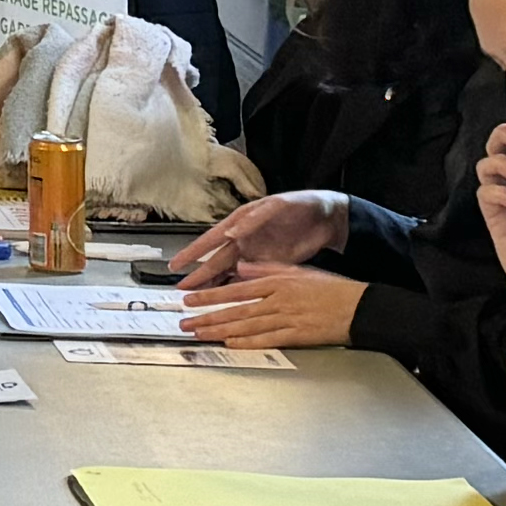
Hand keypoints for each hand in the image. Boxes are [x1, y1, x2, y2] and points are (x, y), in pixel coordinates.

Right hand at [172, 189, 347, 288]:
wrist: (328, 218)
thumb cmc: (301, 204)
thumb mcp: (276, 206)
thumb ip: (253, 220)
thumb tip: (229, 232)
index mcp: (240, 222)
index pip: (211, 239)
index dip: (192, 252)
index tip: (176, 263)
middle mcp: (244, 240)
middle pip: (216, 261)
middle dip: (199, 275)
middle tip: (183, 290)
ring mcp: (256, 254)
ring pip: (229, 273)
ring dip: (215, 285)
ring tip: (199, 298)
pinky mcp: (271, 266)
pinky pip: (249, 279)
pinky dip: (237, 289)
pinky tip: (227, 300)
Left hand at [177, 263, 362, 349]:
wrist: (359, 307)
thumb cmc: (331, 290)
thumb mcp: (298, 271)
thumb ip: (267, 268)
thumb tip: (241, 266)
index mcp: (277, 282)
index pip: (235, 289)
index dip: (210, 295)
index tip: (190, 299)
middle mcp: (278, 300)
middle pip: (235, 309)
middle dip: (207, 316)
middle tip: (184, 322)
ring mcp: (286, 319)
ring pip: (246, 325)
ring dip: (220, 330)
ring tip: (199, 334)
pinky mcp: (296, 336)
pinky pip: (266, 340)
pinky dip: (247, 342)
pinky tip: (230, 343)